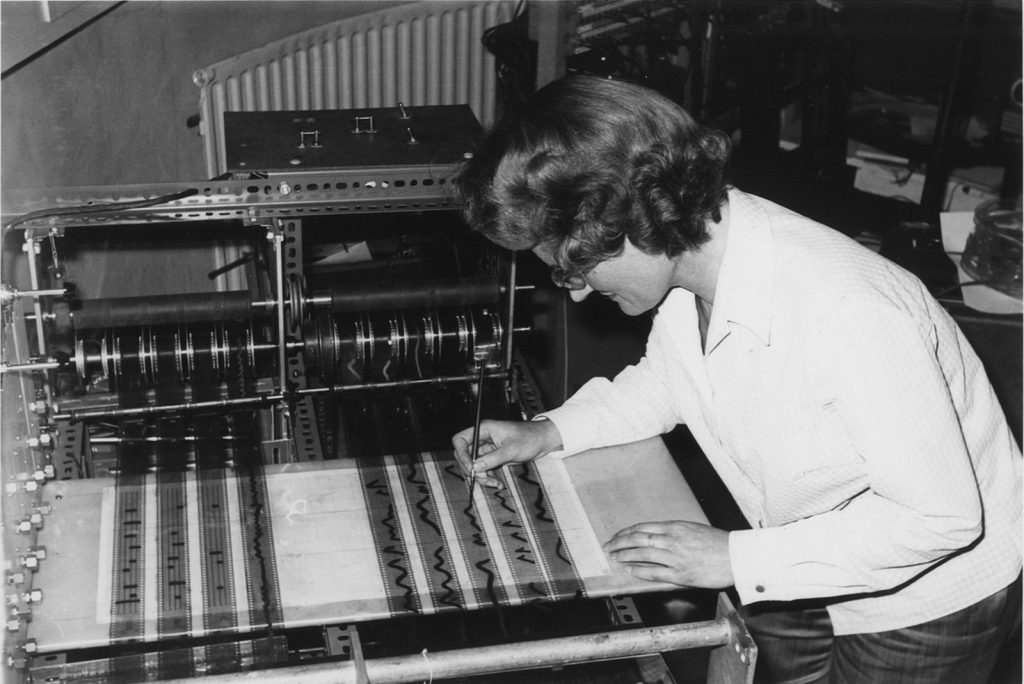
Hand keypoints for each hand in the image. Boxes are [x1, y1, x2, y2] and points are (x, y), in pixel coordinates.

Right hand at [451, 418, 562, 487]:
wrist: (543, 441)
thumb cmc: (530, 438)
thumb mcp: (511, 449)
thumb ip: (492, 458)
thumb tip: (475, 467)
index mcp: (484, 429)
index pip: (460, 440)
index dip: (461, 455)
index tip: (470, 468)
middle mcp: (482, 438)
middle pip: (465, 455)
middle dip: (472, 470)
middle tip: (483, 478)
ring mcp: (487, 449)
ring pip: (474, 465)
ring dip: (481, 476)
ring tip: (494, 483)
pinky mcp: (493, 457)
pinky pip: (483, 469)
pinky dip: (488, 477)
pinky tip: (497, 483)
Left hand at [603, 521, 733, 588]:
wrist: (736, 556)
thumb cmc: (718, 543)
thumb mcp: (693, 529)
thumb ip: (674, 532)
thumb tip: (656, 537)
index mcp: (675, 527)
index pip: (642, 528)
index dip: (626, 532)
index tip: (617, 536)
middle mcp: (672, 539)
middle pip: (637, 539)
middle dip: (619, 543)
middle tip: (608, 546)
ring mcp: (675, 557)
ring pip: (642, 555)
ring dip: (625, 556)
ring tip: (615, 557)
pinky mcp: (681, 574)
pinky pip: (655, 572)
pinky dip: (640, 571)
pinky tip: (630, 570)